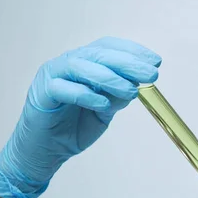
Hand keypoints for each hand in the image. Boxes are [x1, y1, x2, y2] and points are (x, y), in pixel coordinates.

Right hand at [0, 37, 160, 197]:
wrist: (49, 150)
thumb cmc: (76, 125)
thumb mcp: (106, 109)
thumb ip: (118, 96)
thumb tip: (137, 85)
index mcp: (86, 63)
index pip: (109, 47)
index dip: (133, 51)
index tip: (156, 61)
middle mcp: (69, 64)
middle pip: (99, 54)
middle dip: (128, 63)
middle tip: (151, 74)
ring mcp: (53, 76)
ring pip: (81, 67)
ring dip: (110, 78)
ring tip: (131, 91)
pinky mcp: (41, 93)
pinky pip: (63, 89)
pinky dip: (85, 95)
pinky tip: (103, 104)